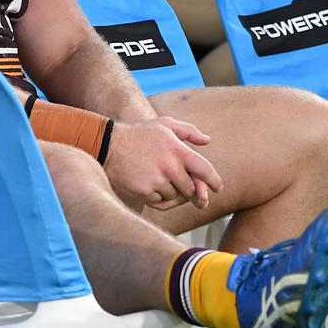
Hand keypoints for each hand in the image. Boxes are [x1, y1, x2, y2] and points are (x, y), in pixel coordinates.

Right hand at [102, 117, 220, 210]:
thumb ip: (188, 131)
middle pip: (191, 189)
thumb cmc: (139, 134)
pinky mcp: (145, 192)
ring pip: (175, 197)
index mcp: (178, 150)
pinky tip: (149, 186)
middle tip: (183, 187)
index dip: (214, 181)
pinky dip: (157, 197)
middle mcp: (170, 166)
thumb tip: (207, 141)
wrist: (109, 145)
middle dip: (189, 189)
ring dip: (170, 192)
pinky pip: (160, 202)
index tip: (218, 188)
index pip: (205, 170)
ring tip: (156, 178)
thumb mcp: (164, 124)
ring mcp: (157, 180)